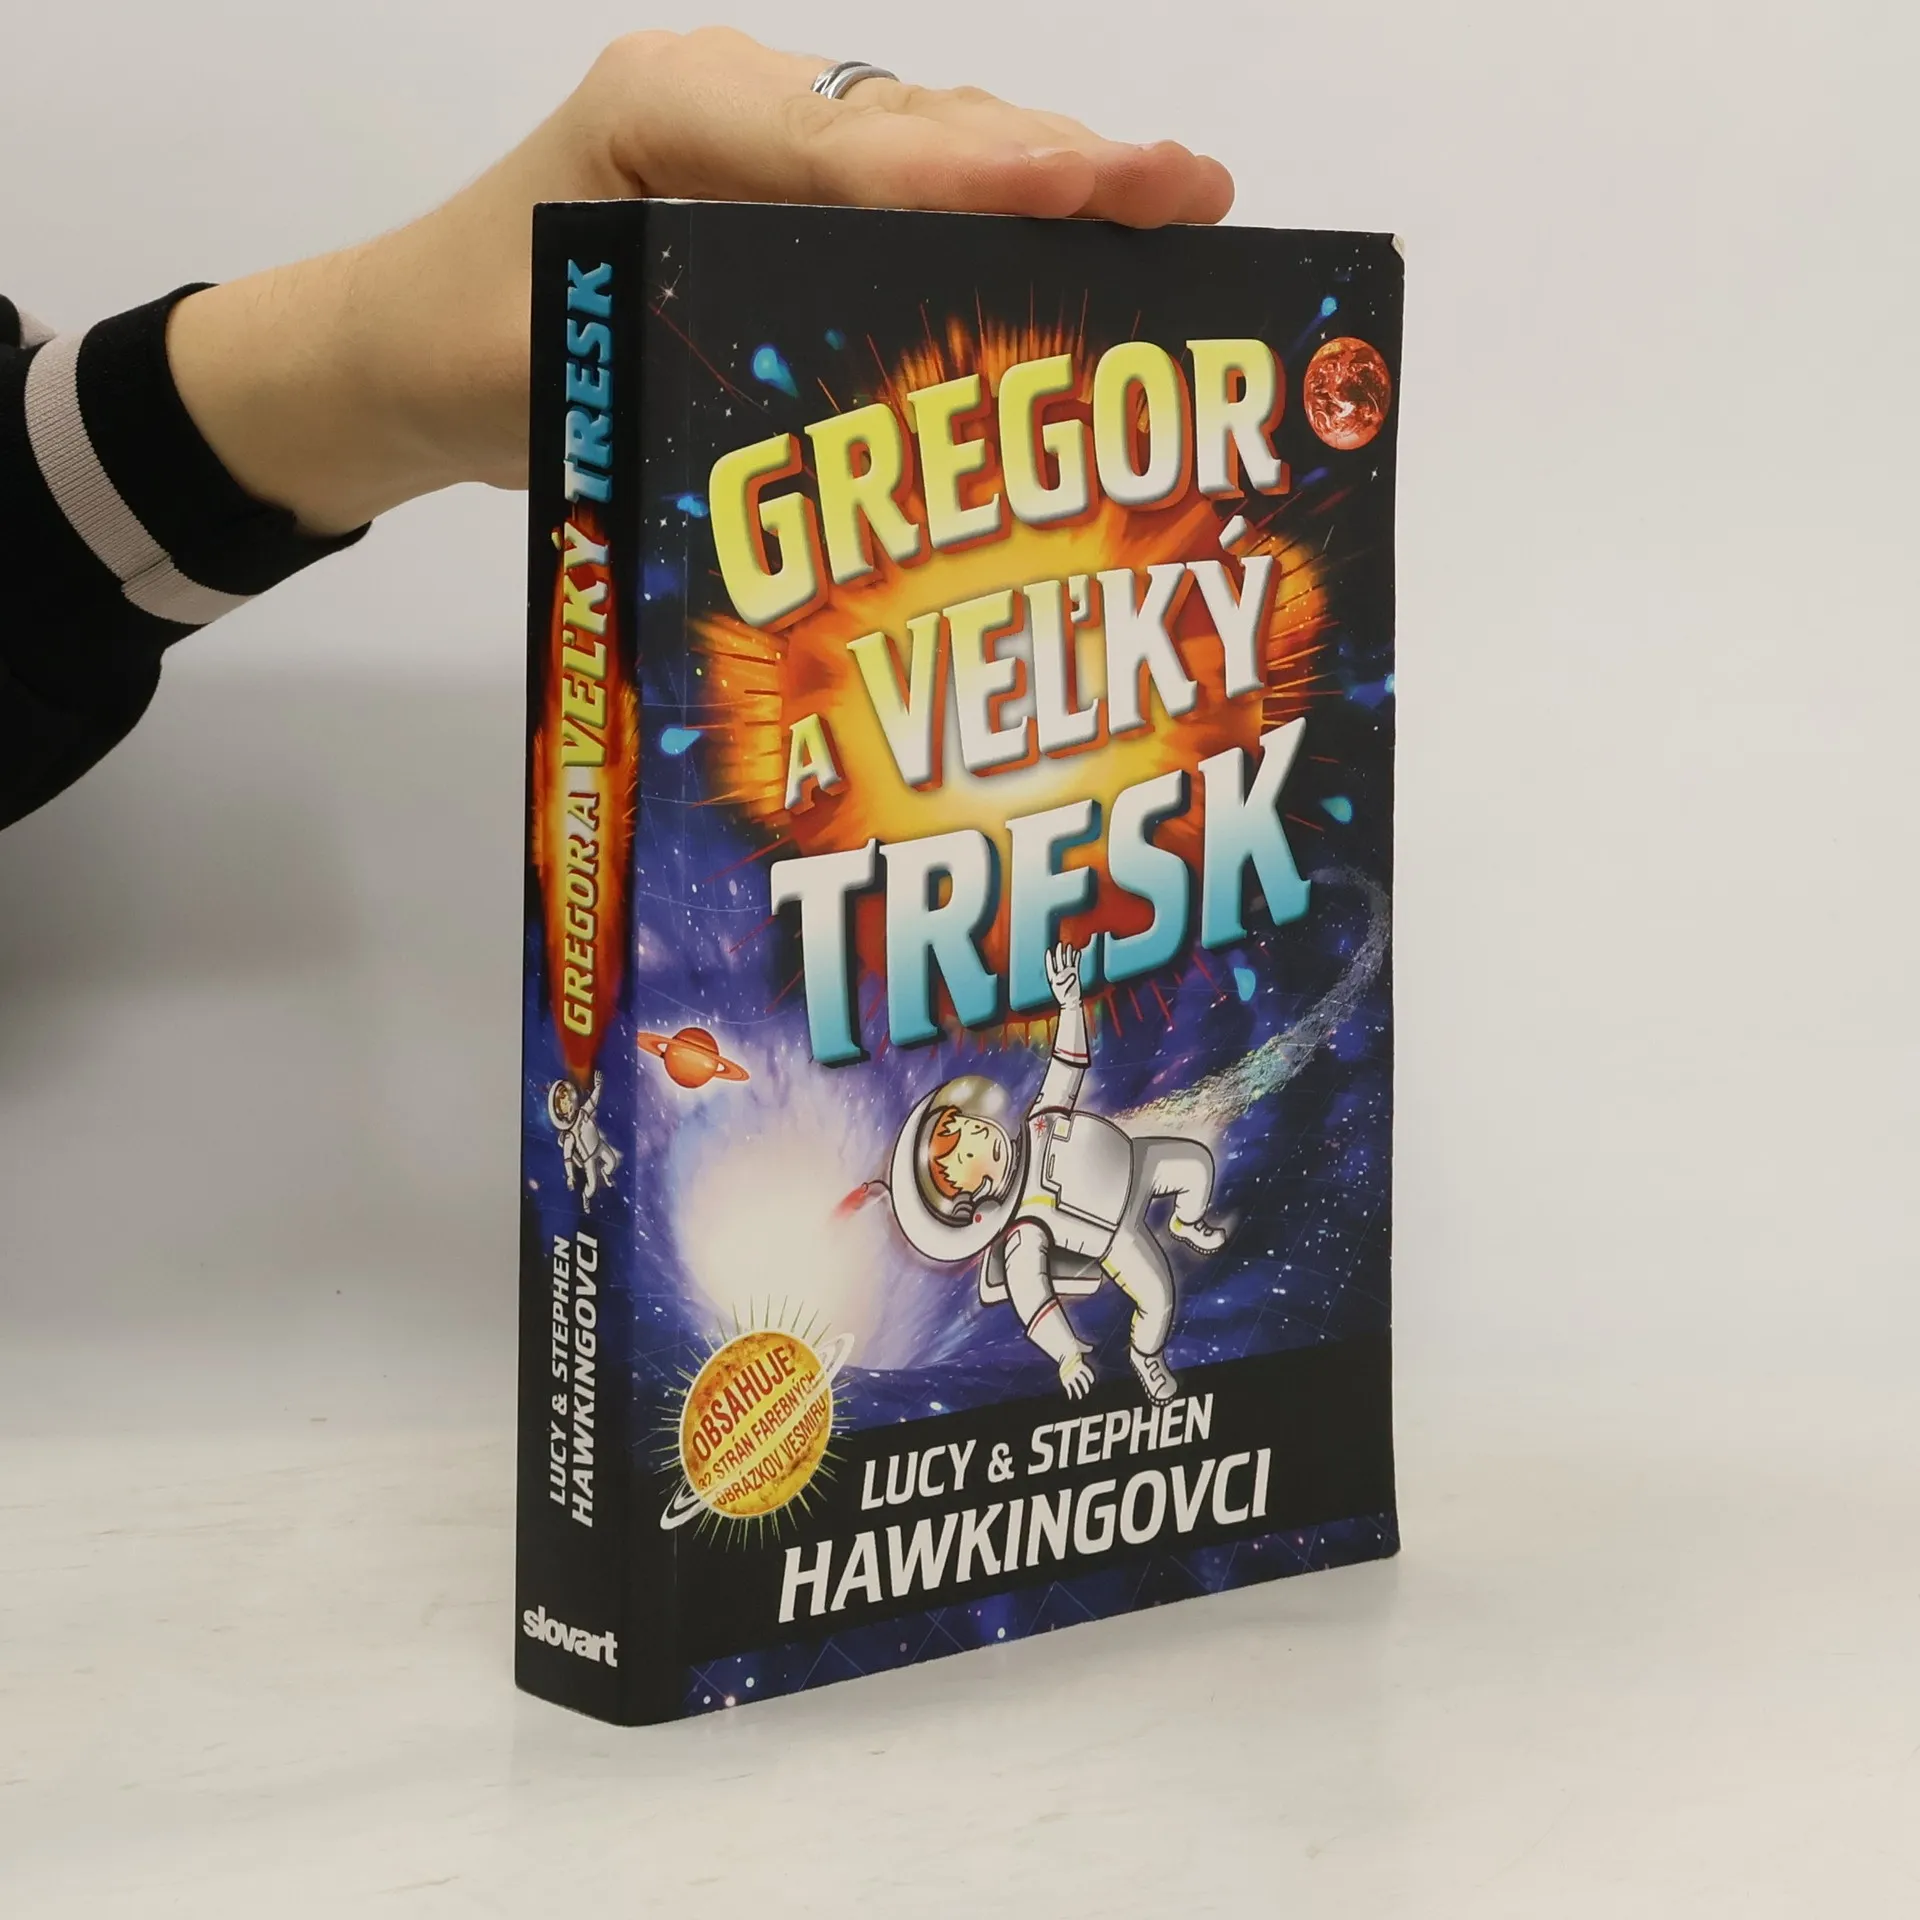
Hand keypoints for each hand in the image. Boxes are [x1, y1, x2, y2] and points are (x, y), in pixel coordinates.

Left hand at [165, 29, 1234, 535]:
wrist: (394, 346)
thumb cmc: (461, 348)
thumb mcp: (568, 362)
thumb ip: (705, 350)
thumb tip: (865, 401)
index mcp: (670, 109)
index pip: (854, 146)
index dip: (983, 172)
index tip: (1097, 187)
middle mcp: (727, 99)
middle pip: (921, 123)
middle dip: (1060, 160)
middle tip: (1190, 192)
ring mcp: (756, 136)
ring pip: (928, 140)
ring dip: (1046, 177)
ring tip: (1172, 205)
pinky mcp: (771, 186)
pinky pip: (902, 184)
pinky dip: (993, 209)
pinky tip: (1079, 236)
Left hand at [1045, 940, 1084, 1009]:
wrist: (1071, 1002)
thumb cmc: (1064, 997)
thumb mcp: (1063, 990)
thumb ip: (1067, 981)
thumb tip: (1073, 973)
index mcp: (1053, 976)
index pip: (1050, 965)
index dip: (1049, 958)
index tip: (1048, 951)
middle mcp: (1060, 972)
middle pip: (1059, 960)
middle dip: (1059, 952)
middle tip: (1060, 944)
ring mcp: (1067, 972)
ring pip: (1067, 960)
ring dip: (1068, 953)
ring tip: (1069, 946)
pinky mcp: (1074, 973)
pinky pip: (1075, 964)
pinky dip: (1076, 958)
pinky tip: (1077, 952)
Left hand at [1059, 1351, 1095, 1400]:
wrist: (1065, 1354)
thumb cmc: (1072, 1351)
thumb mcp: (1078, 1348)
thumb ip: (1084, 1348)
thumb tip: (1091, 1347)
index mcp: (1079, 1365)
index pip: (1086, 1371)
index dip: (1089, 1376)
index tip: (1092, 1381)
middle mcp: (1076, 1372)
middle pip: (1082, 1379)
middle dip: (1085, 1385)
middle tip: (1087, 1391)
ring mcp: (1071, 1376)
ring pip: (1076, 1385)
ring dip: (1078, 1391)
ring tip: (1080, 1397)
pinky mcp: (1066, 1379)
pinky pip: (1068, 1387)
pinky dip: (1069, 1392)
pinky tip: (1070, 1397)